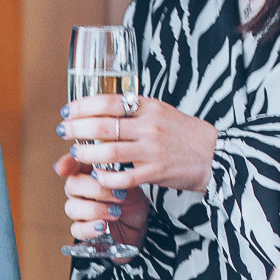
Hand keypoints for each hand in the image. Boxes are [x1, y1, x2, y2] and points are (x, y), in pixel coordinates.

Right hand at [55, 150, 148, 250]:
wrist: (138, 225)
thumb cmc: (131, 200)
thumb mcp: (130, 184)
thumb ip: (115, 176)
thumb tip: (99, 174)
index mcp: (89, 174)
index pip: (73, 164)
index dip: (67, 163)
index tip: (63, 168)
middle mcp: (80, 191)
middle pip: (72, 185)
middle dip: (95, 189)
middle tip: (119, 195)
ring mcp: (79, 211)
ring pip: (72, 207)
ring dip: (95, 209)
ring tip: (116, 212)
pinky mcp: (83, 230)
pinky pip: (77, 229)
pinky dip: (89, 228)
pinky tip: (103, 226)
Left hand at [58, 92, 216, 192]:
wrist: (215, 155)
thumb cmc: (184, 133)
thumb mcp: (162, 112)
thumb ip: (135, 110)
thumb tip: (102, 109)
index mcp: (149, 107)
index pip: (109, 101)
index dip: (83, 106)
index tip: (68, 110)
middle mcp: (150, 126)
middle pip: (103, 126)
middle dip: (77, 129)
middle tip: (63, 130)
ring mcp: (153, 150)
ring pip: (110, 151)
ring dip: (87, 153)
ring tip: (76, 153)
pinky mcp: (156, 172)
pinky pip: (124, 177)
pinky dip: (107, 178)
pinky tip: (98, 176)